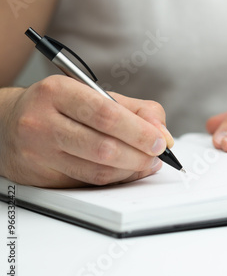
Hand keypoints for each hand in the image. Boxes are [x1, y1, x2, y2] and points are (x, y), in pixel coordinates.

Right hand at [0, 75, 173, 186]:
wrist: (9, 122)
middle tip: (157, 155)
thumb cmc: (60, 107)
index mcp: (57, 92)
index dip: (139, 131)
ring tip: (145, 163)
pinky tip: (126, 171)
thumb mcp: (95, 95)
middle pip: (103, 147)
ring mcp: (38, 152)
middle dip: (140, 155)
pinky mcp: (40, 177)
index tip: (160, 141)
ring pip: (97, 171)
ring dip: (131, 170)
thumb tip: (163, 133)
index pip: (106, 114)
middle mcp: (42, 121)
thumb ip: (136, 110)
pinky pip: (88, 183)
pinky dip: (115, 179)